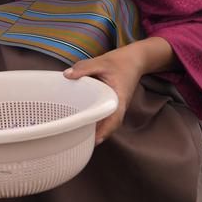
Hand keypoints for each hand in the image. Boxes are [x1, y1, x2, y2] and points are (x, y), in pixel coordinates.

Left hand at [62, 37, 176, 144]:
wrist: (134, 61)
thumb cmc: (119, 62)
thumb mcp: (101, 62)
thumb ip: (84, 68)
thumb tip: (67, 75)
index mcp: (119, 98)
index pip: (114, 119)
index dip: (105, 131)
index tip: (95, 140)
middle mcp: (119, 106)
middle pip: (109, 125)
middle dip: (96, 134)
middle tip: (79, 141)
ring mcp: (115, 106)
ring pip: (106, 122)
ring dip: (94, 129)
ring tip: (78, 136)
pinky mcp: (110, 104)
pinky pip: (103, 116)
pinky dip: (94, 121)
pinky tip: (81, 122)